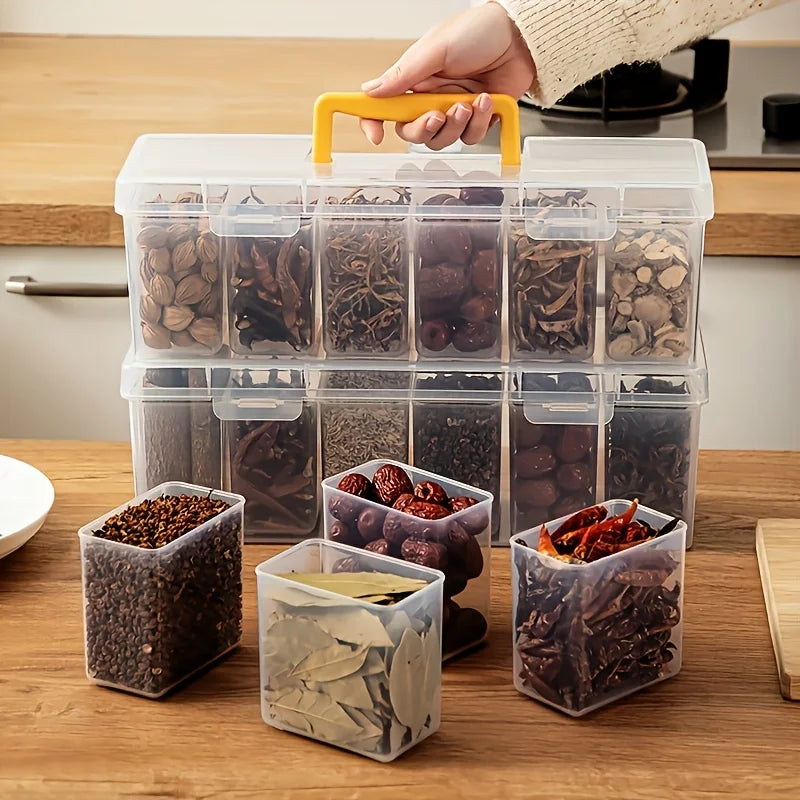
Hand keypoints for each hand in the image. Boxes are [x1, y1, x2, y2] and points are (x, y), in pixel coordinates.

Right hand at [359, 2, 534, 149]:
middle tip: (439, 115)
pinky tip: (486, 101)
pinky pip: (470, 137)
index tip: (376, 136)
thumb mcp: (435, 50)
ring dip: (456, 125)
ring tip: (469, 102)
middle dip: (426, 129)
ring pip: (443, 140)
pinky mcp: (477, 118)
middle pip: (415, 133)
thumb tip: (370, 91)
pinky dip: (479, 123)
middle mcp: (432, 98)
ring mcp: (454, 109)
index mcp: (415, 80)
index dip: (374, 124)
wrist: (520, 37)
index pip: (385, 108)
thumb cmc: (478, 31)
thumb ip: (403, 76)